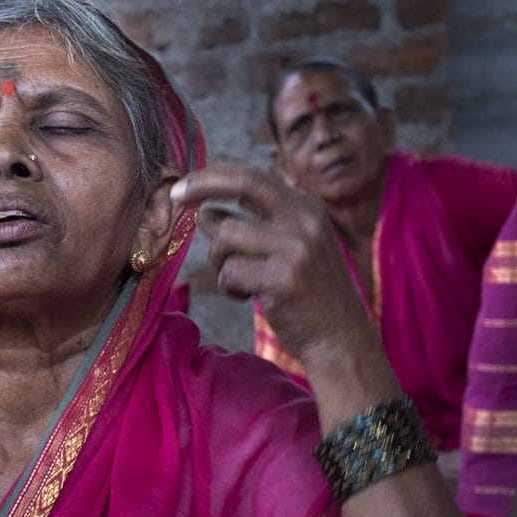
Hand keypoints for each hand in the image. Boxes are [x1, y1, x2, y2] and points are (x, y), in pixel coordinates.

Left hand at [172, 162, 375, 362]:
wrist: (341, 339)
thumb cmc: (308, 294)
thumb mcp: (296, 246)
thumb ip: (261, 225)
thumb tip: (204, 211)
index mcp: (307, 208)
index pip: (252, 177)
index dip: (212, 177)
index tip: (183, 185)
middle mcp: (304, 221)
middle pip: (242, 185)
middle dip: (202, 184)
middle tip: (175, 197)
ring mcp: (296, 248)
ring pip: (226, 237)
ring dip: (219, 261)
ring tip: (236, 279)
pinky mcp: (283, 279)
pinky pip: (230, 272)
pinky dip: (228, 286)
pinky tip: (245, 296)